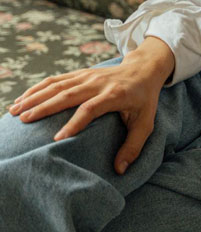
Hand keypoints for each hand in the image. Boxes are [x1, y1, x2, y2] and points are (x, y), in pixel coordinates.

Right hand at [6, 36, 173, 174]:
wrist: (144, 69)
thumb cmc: (144, 99)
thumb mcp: (146, 122)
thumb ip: (134, 145)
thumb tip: (120, 169)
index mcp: (115, 94)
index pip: (91, 108)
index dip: (74, 123)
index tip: (57, 139)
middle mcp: (99, 83)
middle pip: (68, 94)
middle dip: (44, 107)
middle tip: (24, 121)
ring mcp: (89, 76)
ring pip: (58, 85)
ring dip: (35, 96)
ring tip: (16, 111)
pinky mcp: (82, 74)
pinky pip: (57, 79)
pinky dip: (38, 88)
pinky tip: (23, 98)